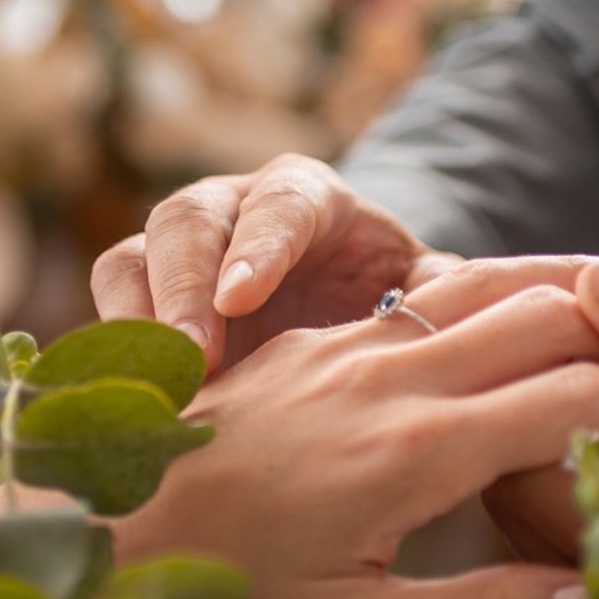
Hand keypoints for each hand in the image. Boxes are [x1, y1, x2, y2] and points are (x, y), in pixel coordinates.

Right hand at [91, 155, 454, 373]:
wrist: (328, 316)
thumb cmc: (380, 300)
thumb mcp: (419, 291)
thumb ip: (449, 293)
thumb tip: (490, 307)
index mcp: (306, 197)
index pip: (279, 205)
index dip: (257, 247)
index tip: (244, 299)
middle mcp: (231, 209)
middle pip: (189, 219)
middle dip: (185, 283)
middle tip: (193, 351)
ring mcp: (176, 252)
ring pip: (132, 256)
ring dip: (139, 318)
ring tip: (160, 383)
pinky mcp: (140, 296)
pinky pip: (108, 305)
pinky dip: (112, 347)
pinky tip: (132, 400)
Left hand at [107, 256, 598, 598]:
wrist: (86, 535)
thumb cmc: (217, 597)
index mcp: (415, 450)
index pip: (574, 398)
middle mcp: (388, 377)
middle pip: (543, 315)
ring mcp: (344, 350)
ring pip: (482, 287)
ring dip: (564, 284)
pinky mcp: (310, 348)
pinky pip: (424, 301)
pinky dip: (492, 295)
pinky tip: (512, 309)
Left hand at [486, 261, 598, 598]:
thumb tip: (597, 285)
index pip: (532, 464)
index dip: (541, 384)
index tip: (576, 331)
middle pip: (521, 513)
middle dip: (534, 427)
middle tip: (569, 355)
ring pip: (545, 554)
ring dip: (556, 477)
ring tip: (589, 406)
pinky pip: (585, 591)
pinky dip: (589, 528)